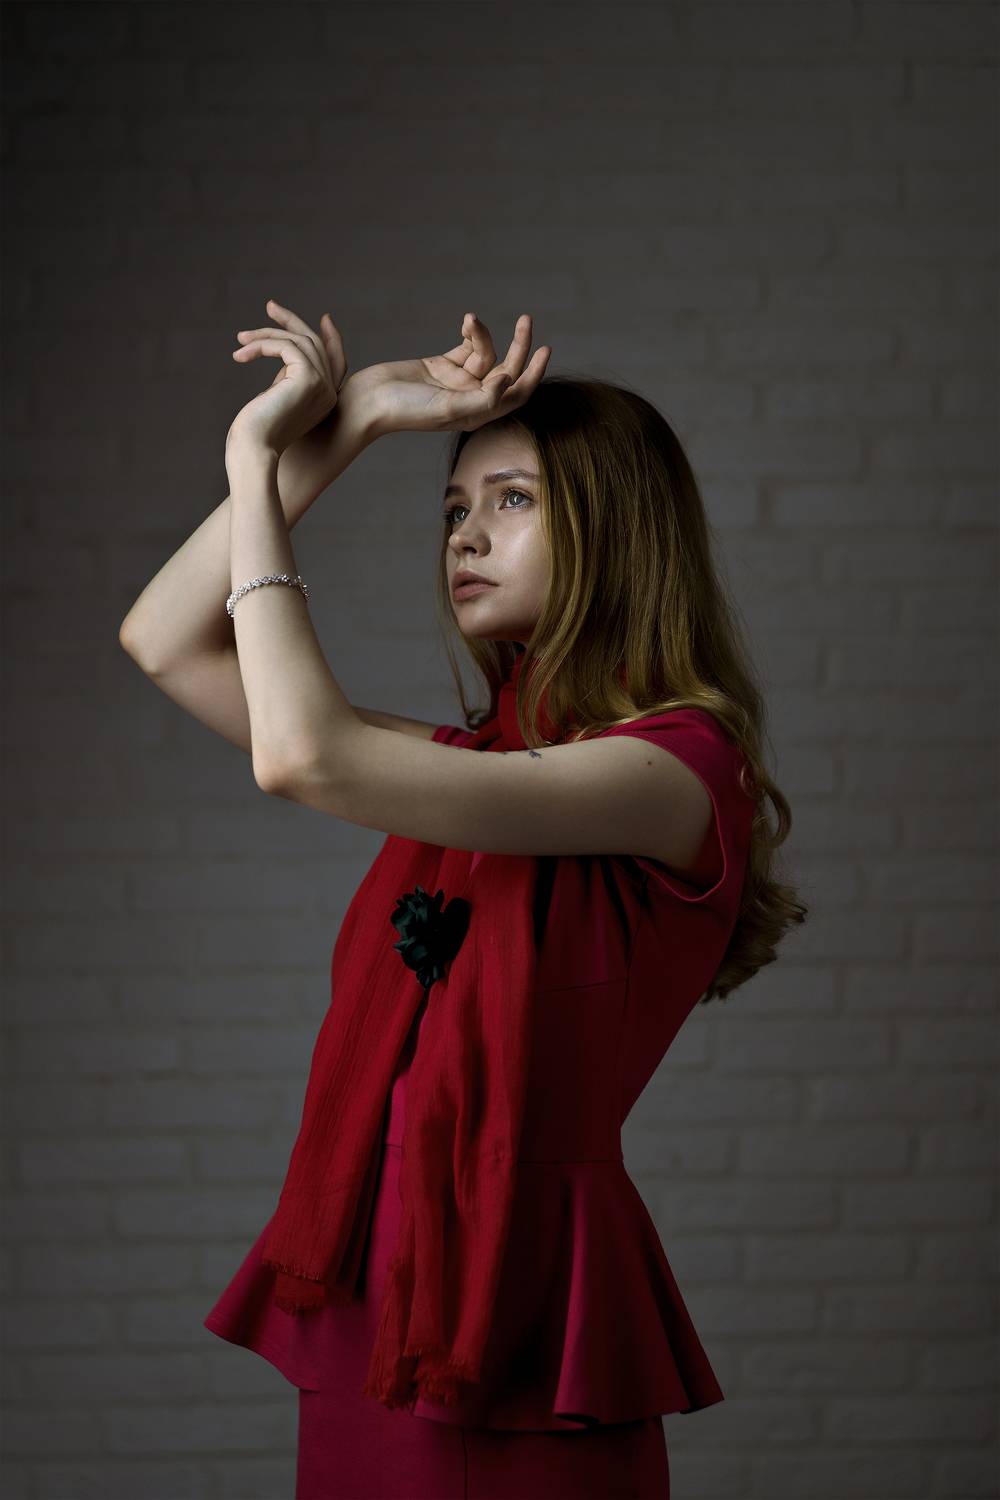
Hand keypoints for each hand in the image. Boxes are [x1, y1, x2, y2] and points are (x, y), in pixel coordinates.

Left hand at [226, 298, 347, 458]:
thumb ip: (285, 380)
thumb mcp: (275, 400)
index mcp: (325, 401)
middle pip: (315, 345)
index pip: (335, 362)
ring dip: (266, 335)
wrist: (254, 452)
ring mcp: (322, 386)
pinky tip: (241, 355)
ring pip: (298, 341)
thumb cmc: (256, 434)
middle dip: (293, 322)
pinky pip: (286, 346)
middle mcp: (330, 393)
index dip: (332, 338)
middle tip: (270, 306)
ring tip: (240, 339)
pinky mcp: (309, 379)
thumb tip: (280, 353)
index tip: (324, 317)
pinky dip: (262, 345)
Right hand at [349, 312, 551, 437]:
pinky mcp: (442, 366)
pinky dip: (470, 333)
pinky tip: (466, 322)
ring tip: (470, 322)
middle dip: (518, 346)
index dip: (534, 374)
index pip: (516, 394)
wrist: (369, 401)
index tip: (545, 349)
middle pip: (506, 371)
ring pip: (484, 354)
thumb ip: (482, 397)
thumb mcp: (448, 407)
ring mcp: (457, 382)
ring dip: (482, 335)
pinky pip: (466, 346)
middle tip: (525, 320)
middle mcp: (471, 399)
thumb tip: (509, 379)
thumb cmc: (405, 410)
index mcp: (478, 414)